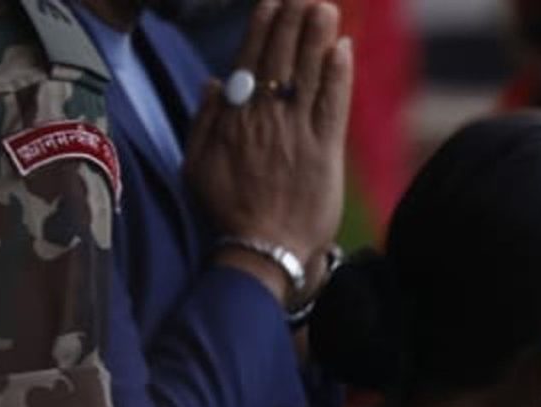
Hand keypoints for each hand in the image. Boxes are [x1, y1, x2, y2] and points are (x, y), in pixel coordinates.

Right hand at [185, 0, 352, 285]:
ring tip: (326, 9)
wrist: (262, 248)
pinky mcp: (324, 152)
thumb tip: (211, 81)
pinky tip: (343, 49)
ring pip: (308, 75)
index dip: (264, 30)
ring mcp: (296, 133)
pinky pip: (333, 106)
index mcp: (234, 118)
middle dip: (294, 24)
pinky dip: (338, 76)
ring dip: (317, 38)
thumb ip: (204, 120)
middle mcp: (266, 118)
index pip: (250, 63)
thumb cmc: (227, 210)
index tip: (273, 4)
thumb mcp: (197, 163)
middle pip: (281, 61)